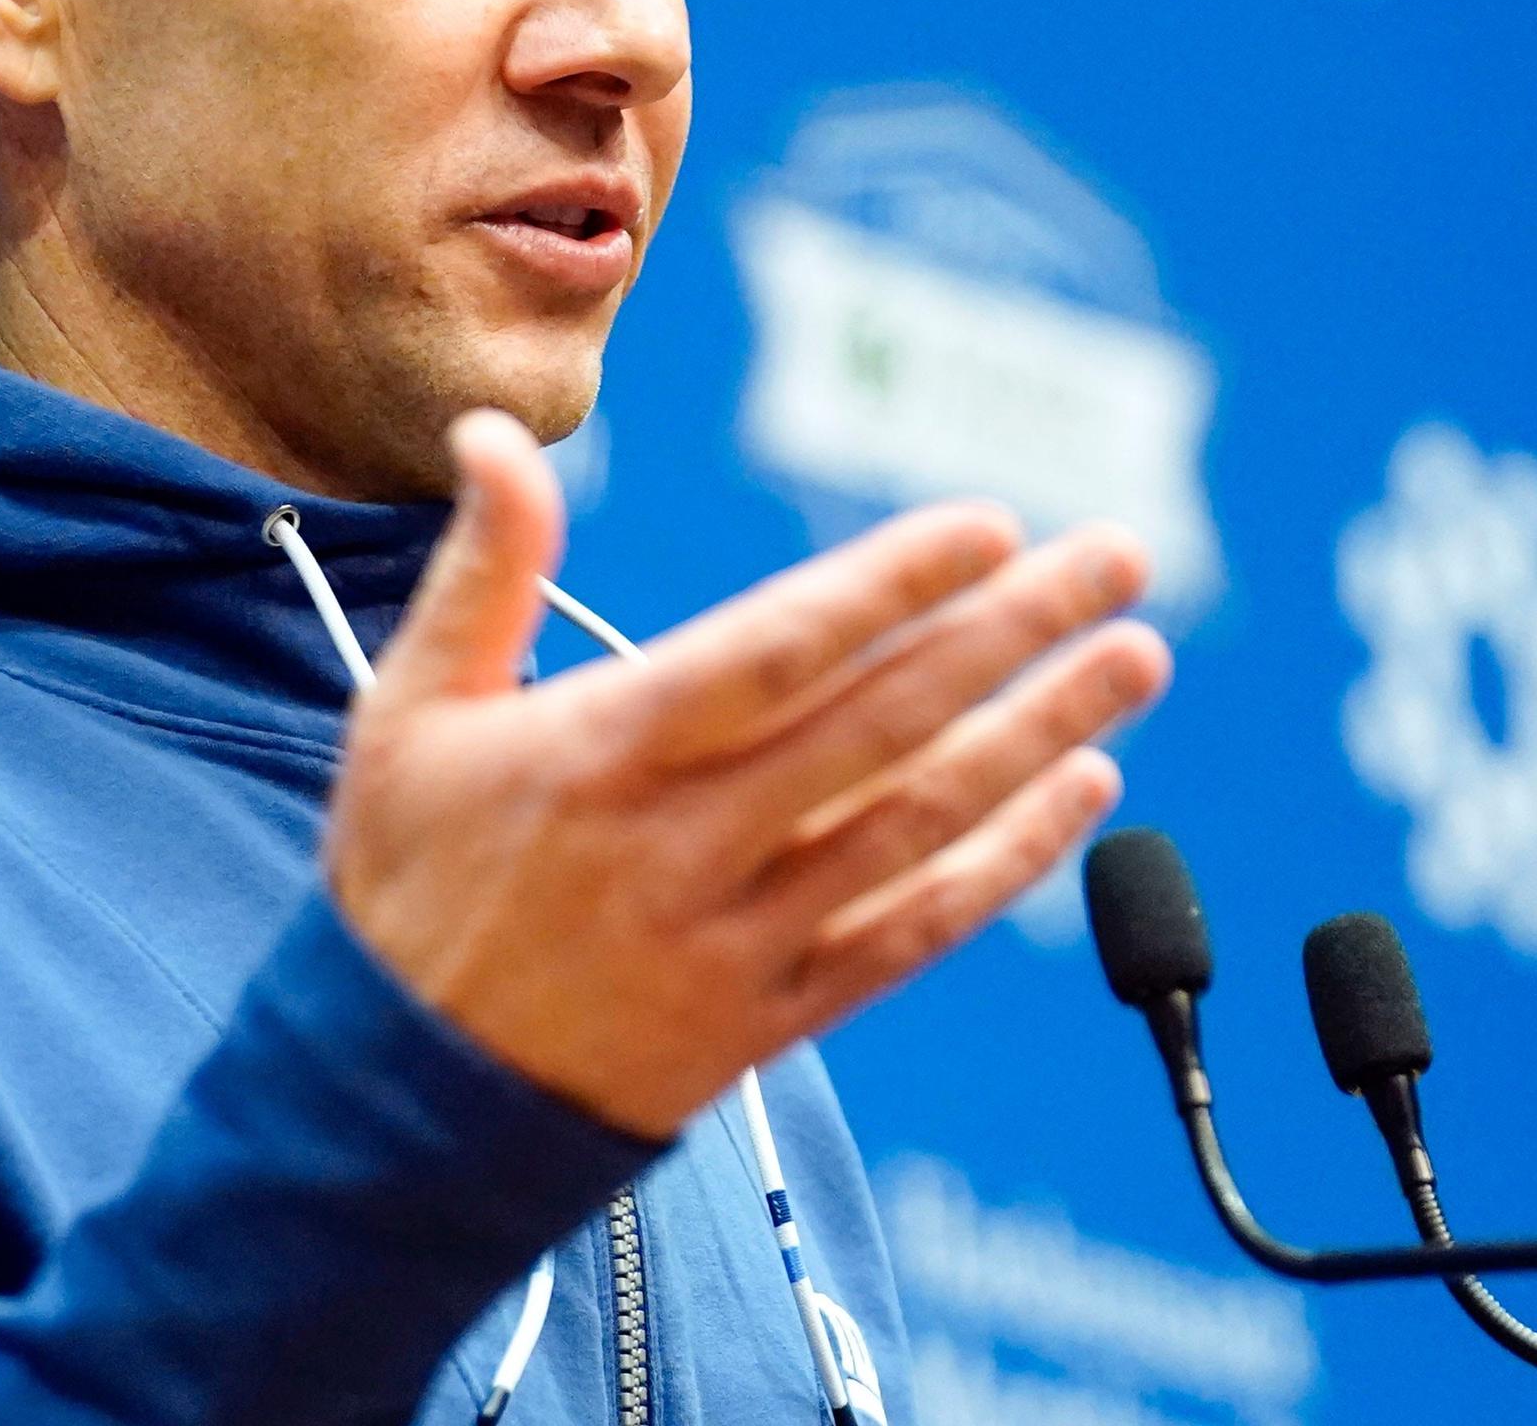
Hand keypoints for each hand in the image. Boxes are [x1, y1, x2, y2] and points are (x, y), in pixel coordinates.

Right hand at [325, 410, 1168, 1137]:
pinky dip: (1005, 863)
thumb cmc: (409, 885)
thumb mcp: (408, 714)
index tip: (990, 525)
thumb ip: (481, 571)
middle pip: (881, 722)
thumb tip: (495, 434)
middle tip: (1118, 561)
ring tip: (1134, 660)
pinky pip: (913, 932)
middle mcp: (683, 844)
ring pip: (918, 821)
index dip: (889, 585)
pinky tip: (1082, 793)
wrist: (402, 1103)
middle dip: (1012, 634)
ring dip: (1041, 733)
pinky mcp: (772, 1016)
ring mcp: (738, 936)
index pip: (774, 650)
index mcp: (599, 752)